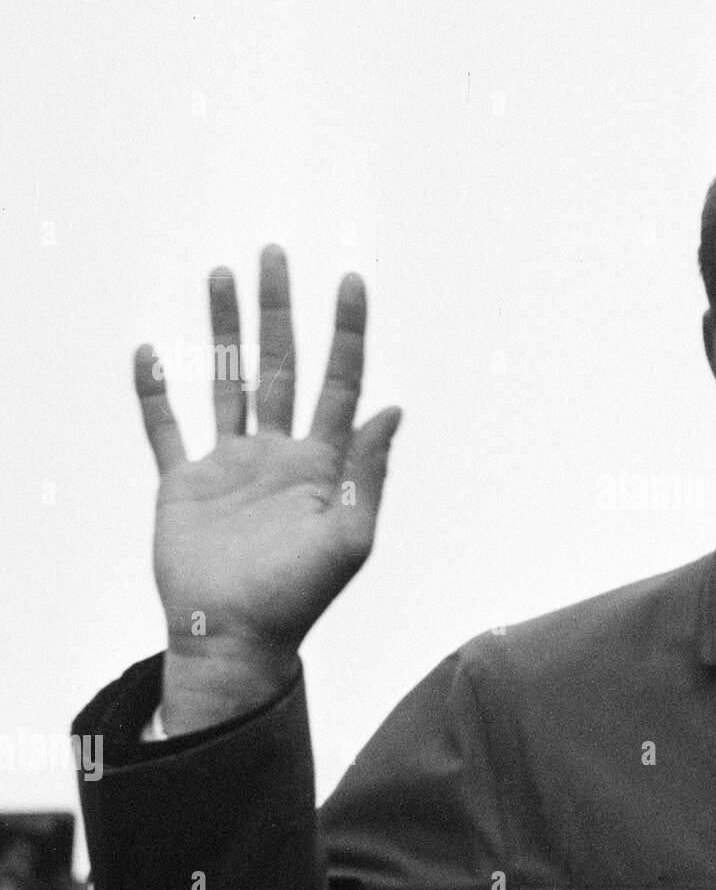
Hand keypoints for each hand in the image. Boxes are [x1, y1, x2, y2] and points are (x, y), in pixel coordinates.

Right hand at [135, 246, 401, 731]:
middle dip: (279, 311)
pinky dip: (154, 394)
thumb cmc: (300, 596)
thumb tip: (393, 409)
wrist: (236, 635)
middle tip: (276, 254)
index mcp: (322, 463)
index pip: (340, 383)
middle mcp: (278, 453)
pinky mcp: (182, 482)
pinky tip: (149, 353)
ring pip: (226, 381)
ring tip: (221, 276)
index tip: (351, 283)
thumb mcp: (349, 538)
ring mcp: (229, 464)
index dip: (347, 333)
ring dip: (223, 331)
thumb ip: (367, 473)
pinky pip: (165, 428)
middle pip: (280, 366)